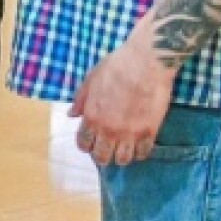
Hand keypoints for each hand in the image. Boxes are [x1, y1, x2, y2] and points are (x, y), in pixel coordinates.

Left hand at [70, 27, 175, 167]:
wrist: (146, 61)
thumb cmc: (117, 65)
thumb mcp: (91, 79)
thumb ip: (80, 100)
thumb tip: (71, 115)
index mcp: (92, 117)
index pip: (83, 144)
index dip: (86, 145)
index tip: (91, 142)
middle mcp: (108, 129)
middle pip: (102, 157)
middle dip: (102, 155)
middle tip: (108, 147)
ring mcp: (129, 133)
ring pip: (123, 160)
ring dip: (122, 156)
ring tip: (124, 147)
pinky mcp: (149, 131)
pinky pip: (143, 153)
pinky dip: (140, 152)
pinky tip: (140, 144)